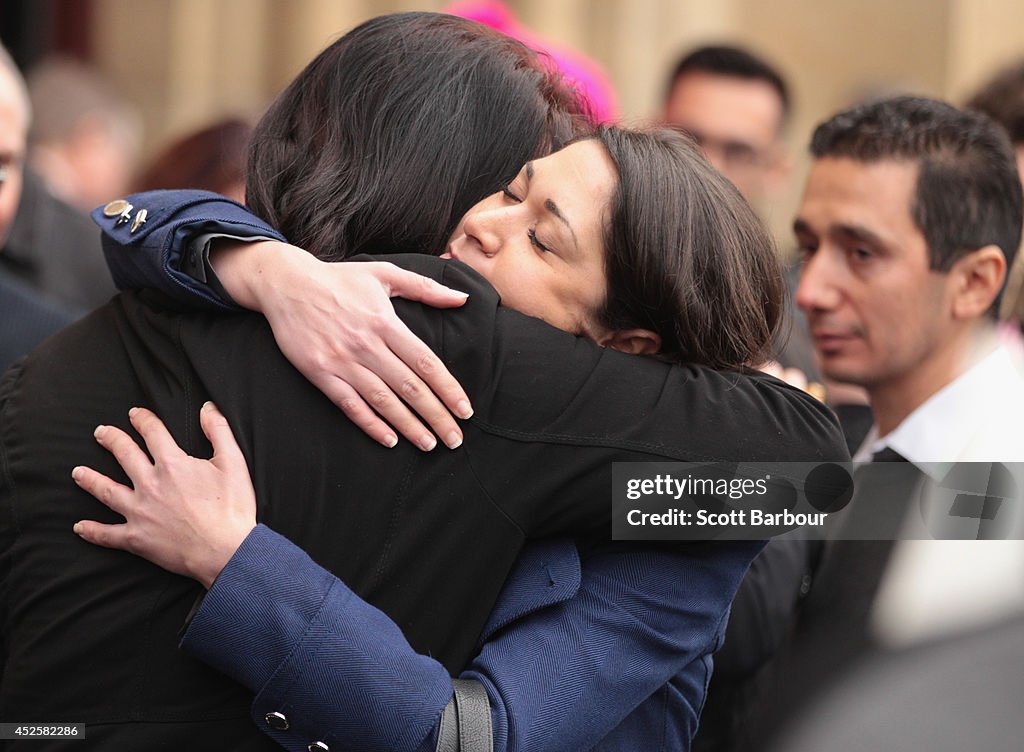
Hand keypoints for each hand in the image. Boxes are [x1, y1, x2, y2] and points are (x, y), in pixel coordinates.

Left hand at [71, 403, 256, 588]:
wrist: (225, 550)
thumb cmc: (232, 508)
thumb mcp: (233, 463)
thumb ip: (219, 431)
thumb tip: (207, 408)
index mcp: (172, 464)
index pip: (152, 433)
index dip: (143, 420)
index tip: (135, 414)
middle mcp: (150, 484)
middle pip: (124, 455)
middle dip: (111, 440)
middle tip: (101, 433)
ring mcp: (139, 512)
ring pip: (106, 491)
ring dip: (90, 479)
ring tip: (78, 472)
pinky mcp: (137, 538)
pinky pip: (108, 534)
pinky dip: (92, 531)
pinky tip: (80, 527)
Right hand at [215, 241, 473, 450]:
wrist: (286, 283)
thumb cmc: (339, 278)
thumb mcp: (384, 273)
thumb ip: (425, 288)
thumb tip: (462, 298)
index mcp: (386, 322)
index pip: (426, 363)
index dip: (448, 389)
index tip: (465, 410)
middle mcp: (367, 344)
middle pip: (410, 388)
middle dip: (436, 416)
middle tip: (455, 439)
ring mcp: (342, 361)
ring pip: (383, 401)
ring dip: (409, 426)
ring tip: (429, 444)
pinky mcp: (320, 373)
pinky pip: (349, 404)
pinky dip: (370, 424)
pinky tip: (390, 440)